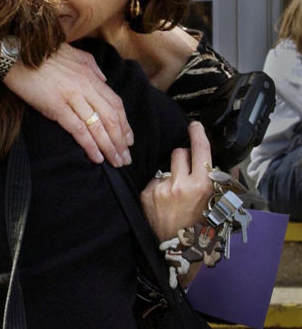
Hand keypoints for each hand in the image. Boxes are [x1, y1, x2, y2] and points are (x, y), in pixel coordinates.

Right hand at [3, 43, 133, 166]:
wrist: (14, 54)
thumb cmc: (39, 53)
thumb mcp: (72, 53)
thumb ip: (91, 65)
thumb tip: (103, 79)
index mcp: (90, 74)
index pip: (115, 103)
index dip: (125, 124)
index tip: (129, 139)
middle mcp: (85, 86)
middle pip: (111, 117)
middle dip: (121, 140)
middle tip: (126, 158)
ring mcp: (71, 96)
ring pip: (98, 126)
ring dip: (110, 147)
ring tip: (116, 162)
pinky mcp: (56, 106)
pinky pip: (78, 129)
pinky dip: (90, 145)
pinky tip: (97, 157)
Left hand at [140, 121, 213, 240]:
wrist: (177, 252)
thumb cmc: (201, 229)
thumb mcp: (219, 207)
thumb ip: (224, 183)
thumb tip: (230, 165)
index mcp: (201, 186)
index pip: (199, 150)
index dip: (198, 135)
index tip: (195, 125)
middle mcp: (179, 185)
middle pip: (180, 153)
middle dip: (185, 158)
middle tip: (189, 173)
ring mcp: (161, 188)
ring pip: (166, 165)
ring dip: (172, 172)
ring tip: (177, 192)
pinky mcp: (147, 193)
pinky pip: (155, 179)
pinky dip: (160, 185)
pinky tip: (166, 201)